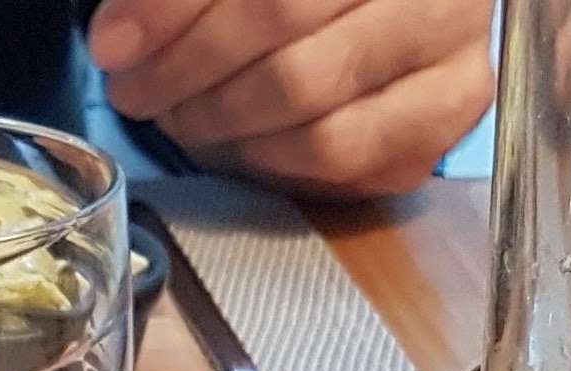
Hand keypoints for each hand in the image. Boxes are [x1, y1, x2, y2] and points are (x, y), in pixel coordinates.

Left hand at [90, 0, 493, 202]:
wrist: (379, 12)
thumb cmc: (296, 3)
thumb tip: (119, 39)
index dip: (174, 11)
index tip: (114, 46)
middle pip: (284, 22)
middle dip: (189, 69)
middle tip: (140, 92)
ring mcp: (454, 40)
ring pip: (313, 97)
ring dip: (226, 120)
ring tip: (186, 117)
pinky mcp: (455, 107)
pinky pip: (347, 153)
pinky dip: (278, 156)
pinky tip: (249, 141)